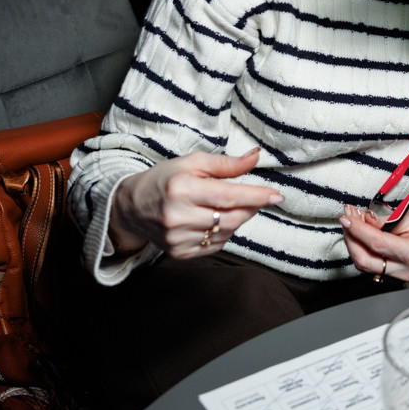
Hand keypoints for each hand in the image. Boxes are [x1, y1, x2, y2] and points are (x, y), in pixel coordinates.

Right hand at [109, 147, 282, 258]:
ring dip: (237, 220)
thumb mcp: (193, 163)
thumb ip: (227, 164)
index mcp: (182, 189)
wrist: (131, 206)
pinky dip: (223, 233)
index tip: (277, 196)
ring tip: (227, 206)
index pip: (229, 195)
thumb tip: (256, 157)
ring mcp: (177, 238)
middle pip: (232, 218)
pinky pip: (214, 246)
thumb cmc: (165, 179)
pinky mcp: (178, 253)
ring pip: (226, 233)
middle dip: (251, 208)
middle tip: (256, 198)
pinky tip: (214, 221)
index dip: (257, 196)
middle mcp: (178, 216)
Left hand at [339, 204, 408, 282]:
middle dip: (351, 238)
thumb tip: (363, 219)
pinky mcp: (390, 277)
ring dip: (353, 242)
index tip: (346, 217)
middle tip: (347, 218)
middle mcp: (404, 270)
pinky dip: (360, 248)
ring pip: (363, 264)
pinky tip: (360, 233)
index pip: (377, 243)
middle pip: (365, 260)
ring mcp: (397, 277)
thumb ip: (385, 219)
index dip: (358, 230)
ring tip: (353, 222)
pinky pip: (368, 264)